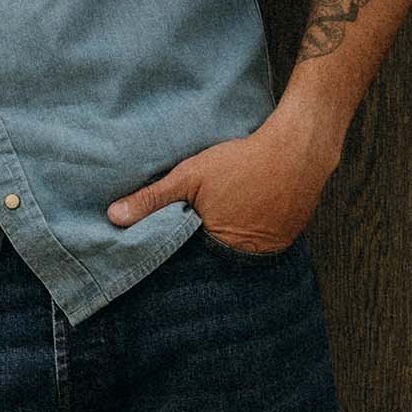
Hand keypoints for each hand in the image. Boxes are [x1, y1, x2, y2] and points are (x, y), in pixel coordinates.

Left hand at [105, 112, 342, 254]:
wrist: (298, 149)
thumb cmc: (241, 162)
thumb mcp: (189, 176)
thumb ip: (152, 199)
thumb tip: (113, 217)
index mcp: (218, 249)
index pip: (189, 262)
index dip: (178, 253)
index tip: (167, 244)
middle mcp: (247, 258)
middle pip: (215, 259)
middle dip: (202, 247)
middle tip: (199, 225)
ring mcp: (271, 249)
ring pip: (240, 250)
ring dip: (230, 238)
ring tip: (225, 216)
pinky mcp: (288, 237)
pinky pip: (263, 241)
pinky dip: (253, 229)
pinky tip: (248, 210)